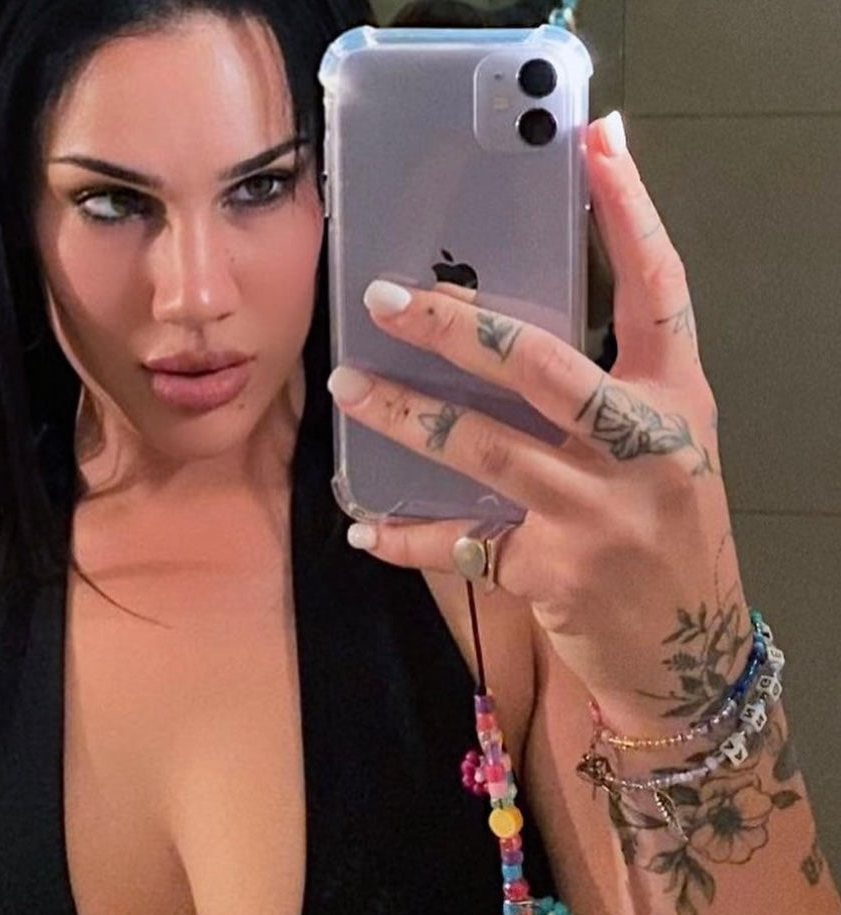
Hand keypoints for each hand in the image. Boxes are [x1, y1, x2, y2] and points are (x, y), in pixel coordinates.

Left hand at [327, 113, 747, 723]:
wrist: (688, 650)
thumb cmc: (670, 534)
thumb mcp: (663, 449)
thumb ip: (606, 393)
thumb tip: (510, 334)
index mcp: (675, 403)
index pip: (658, 291)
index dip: (631, 213)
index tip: (597, 143)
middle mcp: (641, 449)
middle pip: (539, 363)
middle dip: (455, 325)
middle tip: (385, 297)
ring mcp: (593, 514)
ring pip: (480, 447)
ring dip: (403, 416)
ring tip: (348, 387)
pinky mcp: (549, 572)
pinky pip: (458, 543)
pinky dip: (403, 536)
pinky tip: (362, 526)